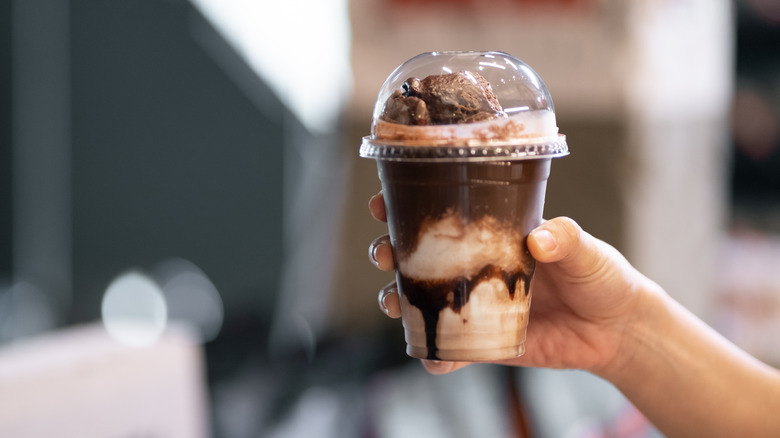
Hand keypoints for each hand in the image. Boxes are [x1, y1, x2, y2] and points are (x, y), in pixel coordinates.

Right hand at [368, 191, 652, 375]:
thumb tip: (539, 239)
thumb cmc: (601, 276)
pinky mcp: (486, 341)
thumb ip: (565, 238)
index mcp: (494, 234)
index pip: (445, 214)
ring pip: (424, 301)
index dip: (408, 207)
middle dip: (391, 252)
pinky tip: (432, 358)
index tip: (383, 201)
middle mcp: (476, 266)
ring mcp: (477, 304)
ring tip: (394, 303)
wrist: (616, 329)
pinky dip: (437, 356)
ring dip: (399, 301)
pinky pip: (452, 350)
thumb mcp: (586, 250)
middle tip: (384, 253)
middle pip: (419, 257)